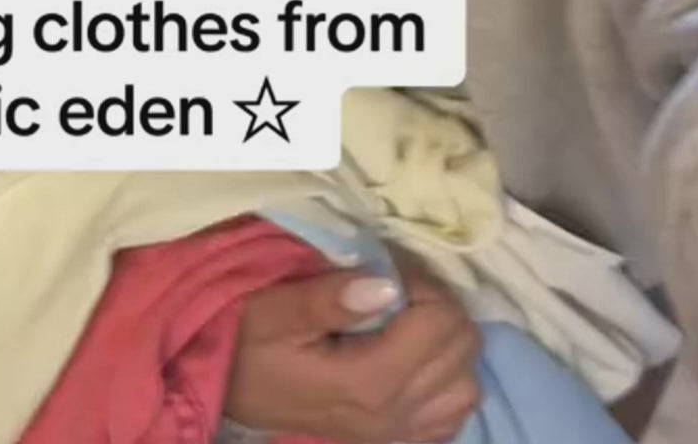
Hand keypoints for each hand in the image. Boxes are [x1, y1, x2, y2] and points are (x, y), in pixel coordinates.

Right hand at [225, 251, 480, 443]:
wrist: (229, 389)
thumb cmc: (249, 342)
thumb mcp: (274, 310)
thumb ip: (329, 298)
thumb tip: (387, 284)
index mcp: (368, 381)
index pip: (440, 323)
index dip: (423, 283)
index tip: (388, 269)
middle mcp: (394, 415)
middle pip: (463, 350)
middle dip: (439, 306)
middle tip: (398, 288)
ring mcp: (399, 434)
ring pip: (468, 384)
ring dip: (449, 345)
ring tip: (411, 322)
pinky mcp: (397, 440)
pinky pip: (454, 414)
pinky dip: (448, 382)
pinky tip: (417, 360)